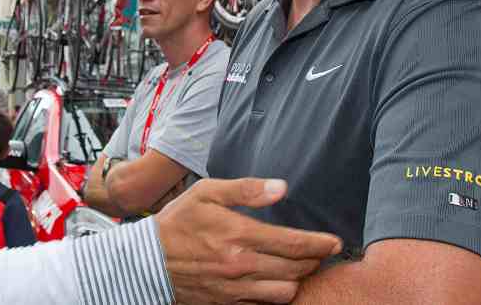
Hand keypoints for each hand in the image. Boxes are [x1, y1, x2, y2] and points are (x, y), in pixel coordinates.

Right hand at [155, 178, 340, 304]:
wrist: (147, 260)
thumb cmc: (178, 222)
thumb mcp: (207, 193)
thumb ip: (246, 190)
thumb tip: (281, 187)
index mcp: (238, 234)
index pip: (293, 243)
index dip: (320, 244)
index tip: (334, 241)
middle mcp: (240, 265)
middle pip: (295, 270)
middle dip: (313, 261)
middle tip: (320, 252)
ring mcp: (234, 288)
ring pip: (285, 293)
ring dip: (297, 280)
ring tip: (298, 267)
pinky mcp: (227, 303)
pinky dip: (276, 295)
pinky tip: (275, 281)